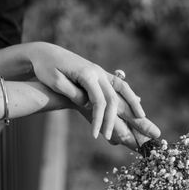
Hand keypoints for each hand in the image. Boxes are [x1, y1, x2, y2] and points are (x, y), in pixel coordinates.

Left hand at [28, 42, 159, 146]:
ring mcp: (100, 72)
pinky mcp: (100, 74)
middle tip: (109, 137)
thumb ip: (74, 94)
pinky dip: (128, 95)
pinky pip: (118, 85)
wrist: (47, 53)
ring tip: (141, 117)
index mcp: (86, 74)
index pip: (98, 101)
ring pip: (122, 88)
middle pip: (112, 98)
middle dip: (113, 119)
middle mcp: (97, 72)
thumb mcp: (55, 82)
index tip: (95, 135)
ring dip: (133, 103)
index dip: (99, 119)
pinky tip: (135, 103)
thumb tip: (90, 105)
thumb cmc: (47, 68)